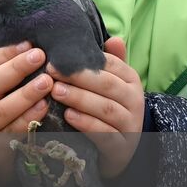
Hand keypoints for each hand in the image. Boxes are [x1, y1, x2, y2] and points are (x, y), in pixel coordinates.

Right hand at [0, 43, 53, 181]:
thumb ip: (1, 72)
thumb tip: (28, 47)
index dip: (4, 53)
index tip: (28, 45)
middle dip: (16, 68)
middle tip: (39, 56)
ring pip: (1, 109)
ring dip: (25, 94)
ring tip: (46, 81)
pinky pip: (13, 131)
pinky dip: (29, 118)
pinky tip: (44, 106)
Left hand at [47, 37, 144, 177]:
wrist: (119, 148)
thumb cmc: (108, 106)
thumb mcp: (109, 83)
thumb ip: (109, 61)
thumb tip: (113, 38)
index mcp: (130, 80)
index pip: (110, 64)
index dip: (84, 60)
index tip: (57, 56)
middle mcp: (134, 100)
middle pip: (107, 84)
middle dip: (78, 77)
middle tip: (51, 72)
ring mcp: (131, 125)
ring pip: (106, 108)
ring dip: (79, 98)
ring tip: (56, 91)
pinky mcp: (122, 146)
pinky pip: (105, 133)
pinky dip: (86, 123)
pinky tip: (68, 116)